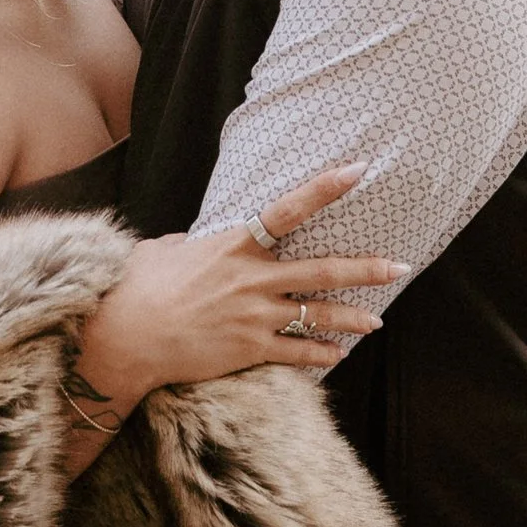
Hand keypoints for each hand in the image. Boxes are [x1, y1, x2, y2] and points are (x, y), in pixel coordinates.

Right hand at [71, 164, 407, 403]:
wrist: (126, 337)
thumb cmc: (137, 288)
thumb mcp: (163, 251)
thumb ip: (188, 244)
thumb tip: (192, 243)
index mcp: (234, 245)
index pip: (288, 210)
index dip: (325, 189)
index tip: (357, 171)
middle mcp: (252, 279)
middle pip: (322, 271)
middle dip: (365, 269)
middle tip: (399, 266)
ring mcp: (254, 316)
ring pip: (317, 315)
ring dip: (352, 318)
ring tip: (376, 321)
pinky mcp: (250, 349)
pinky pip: (297, 353)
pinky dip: (321, 355)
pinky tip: (338, 356)